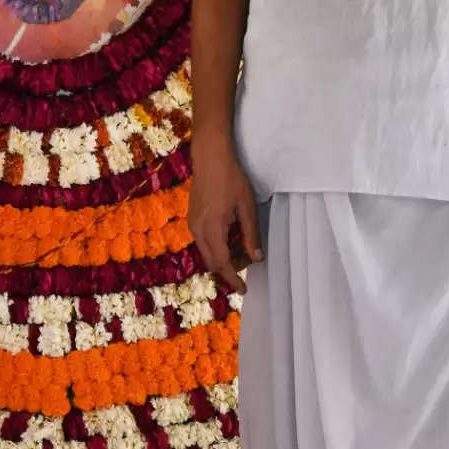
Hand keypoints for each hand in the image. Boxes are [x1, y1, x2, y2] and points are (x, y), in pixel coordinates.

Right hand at [187, 141, 263, 294]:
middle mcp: (198, 231)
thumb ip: (251, 234)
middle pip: (211, 262)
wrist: (210, 158)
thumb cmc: (232, 179)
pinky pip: (203, 242)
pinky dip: (216, 249)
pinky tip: (230, 242)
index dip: (233, 278)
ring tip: (241, 255)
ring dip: (222, 259)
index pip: (222, 263)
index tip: (243, 290)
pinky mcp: (192, 219)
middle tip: (245, 271)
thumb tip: (256, 258)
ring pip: (206, 253)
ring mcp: (192, 225)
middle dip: (228, 271)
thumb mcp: (247, 207)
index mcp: (212, 229)